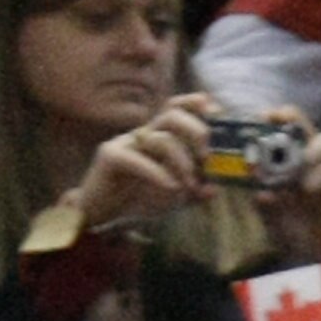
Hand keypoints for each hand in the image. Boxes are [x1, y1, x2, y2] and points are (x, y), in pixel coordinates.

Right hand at [74, 92, 221, 232]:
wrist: (102, 214)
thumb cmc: (137, 199)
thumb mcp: (173, 198)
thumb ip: (194, 193)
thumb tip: (215, 190)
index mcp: (160, 138)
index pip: (178, 110)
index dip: (197, 106)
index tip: (218, 113)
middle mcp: (144, 135)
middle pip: (172, 115)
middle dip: (196, 131)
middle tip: (208, 157)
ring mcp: (127, 143)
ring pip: (159, 139)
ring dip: (181, 162)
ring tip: (189, 186)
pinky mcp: (110, 156)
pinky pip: (136, 158)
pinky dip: (157, 173)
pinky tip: (171, 187)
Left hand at [249, 106, 320, 266]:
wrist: (316, 256)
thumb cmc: (292, 229)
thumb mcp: (268, 214)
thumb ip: (262, 200)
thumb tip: (258, 189)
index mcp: (286, 159)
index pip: (279, 129)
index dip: (270, 119)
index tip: (259, 118)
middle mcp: (307, 158)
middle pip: (303, 124)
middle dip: (291, 117)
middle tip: (276, 120)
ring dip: (312, 146)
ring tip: (300, 160)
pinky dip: (320, 175)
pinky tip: (308, 187)